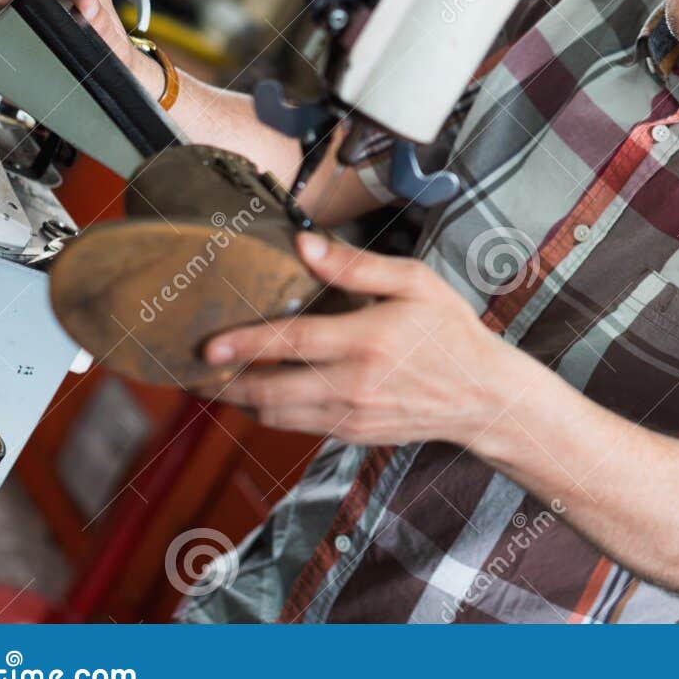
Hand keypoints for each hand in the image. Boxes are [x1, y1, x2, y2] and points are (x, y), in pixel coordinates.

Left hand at [206, 234, 511, 446]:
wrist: (482, 395)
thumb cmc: (451, 332)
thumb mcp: (415, 282)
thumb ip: (357, 266)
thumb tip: (307, 244)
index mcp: (367, 340)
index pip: (291, 343)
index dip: (244, 345)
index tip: (208, 345)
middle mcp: (354, 384)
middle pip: (270, 390)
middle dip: (226, 381)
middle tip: (195, 367)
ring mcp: (352, 415)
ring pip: (276, 416)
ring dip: (242, 400)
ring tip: (216, 381)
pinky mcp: (352, 433)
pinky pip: (296, 427)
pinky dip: (270, 413)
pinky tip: (259, 394)